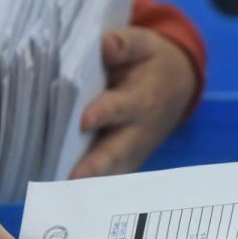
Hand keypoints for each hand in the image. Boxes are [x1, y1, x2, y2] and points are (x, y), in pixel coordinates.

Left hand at [69, 28, 196, 177]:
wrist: (177, 87)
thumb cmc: (151, 63)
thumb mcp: (145, 45)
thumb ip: (126, 44)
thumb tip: (107, 44)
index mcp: (142, 99)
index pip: (121, 107)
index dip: (104, 112)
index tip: (86, 118)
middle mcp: (138, 131)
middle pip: (116, 151)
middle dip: (95, 165)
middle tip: (72, 178)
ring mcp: (131, 152)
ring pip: (110, 172)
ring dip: (88, 183)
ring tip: (60, 192)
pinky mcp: (124, 164)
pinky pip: (106, 179)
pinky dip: (88, 189)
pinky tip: (61, 194)